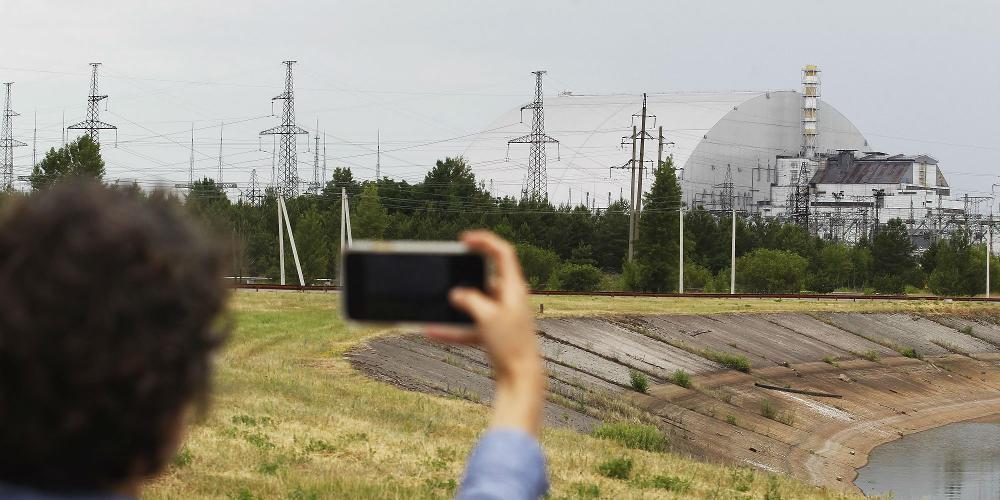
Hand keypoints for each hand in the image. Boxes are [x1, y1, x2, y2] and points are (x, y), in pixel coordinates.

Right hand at [425, 230, 544, 435]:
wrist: (521, 377)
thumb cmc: (511, 344)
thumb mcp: (487, 317)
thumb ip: (469, 300)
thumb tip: (456, 294)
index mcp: (514, 288)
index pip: (503, 253)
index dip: (484, 241)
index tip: (464, 240)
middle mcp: (510, 298)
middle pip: (486, 277)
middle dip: (465, 276)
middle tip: (447, 270)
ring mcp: (502, 316)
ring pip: (475, 303)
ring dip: (456, 305)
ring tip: (436, 303)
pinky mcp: (495, 332)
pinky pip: (470, 325)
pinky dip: (453, 329)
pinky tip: (431, 332)